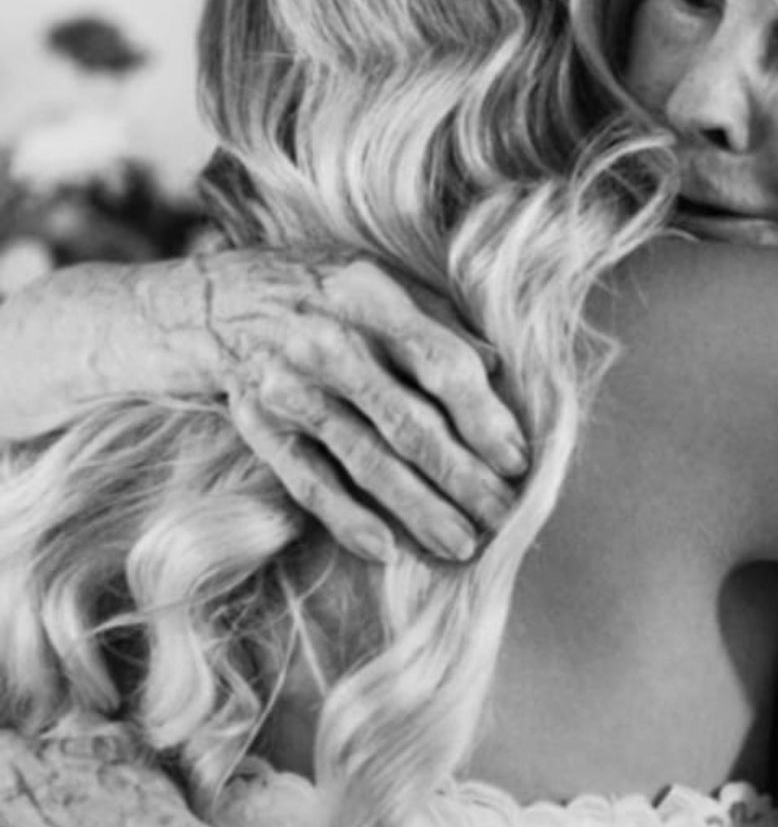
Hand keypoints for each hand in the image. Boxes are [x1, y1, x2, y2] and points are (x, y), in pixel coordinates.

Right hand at [182, 250, 528, 561]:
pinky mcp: (260, 427)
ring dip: (418, 509)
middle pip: (409, 422)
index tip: (518, 459)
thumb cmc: (319, 288)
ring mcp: (290, 389)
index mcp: (370, 297)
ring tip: (461, 544)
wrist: (210, 301)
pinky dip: (347, 519)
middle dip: (464, 477)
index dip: (485, 417)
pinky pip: (309, 482)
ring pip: (366, 460)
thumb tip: (498, 366)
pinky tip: (386, 550)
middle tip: (505, 515)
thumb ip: (438, 319)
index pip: (441, 364)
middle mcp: (328, 344)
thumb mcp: (379, 277)